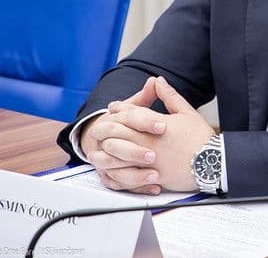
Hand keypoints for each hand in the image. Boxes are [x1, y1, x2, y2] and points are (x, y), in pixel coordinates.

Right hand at [81, 77, 167, 193]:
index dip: (145, 122)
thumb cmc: (129, 125)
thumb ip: (145, 97)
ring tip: (155, 174)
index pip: (127, 118)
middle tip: (155, 155)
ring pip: (113, 168)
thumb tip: (156, 81)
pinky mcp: (108, 176)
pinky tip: (154, 185)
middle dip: (135, 151)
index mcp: (111, 120)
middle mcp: (104, 141)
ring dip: (134, 173)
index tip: (164, 126)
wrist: (110, 140)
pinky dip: (136, 187)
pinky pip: (118, 184)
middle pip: (115, 146)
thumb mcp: (137, 110)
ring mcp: (104, 160)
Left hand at [95, 76, 214, 192]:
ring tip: (98, 150)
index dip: (120, 109)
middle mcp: (149, 143)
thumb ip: (169, 96)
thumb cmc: (201, 138)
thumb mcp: (187, 112)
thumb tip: (158, 81)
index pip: (131, 113)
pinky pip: (128, 177)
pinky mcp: (152, 178)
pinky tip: (110, 172)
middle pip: (118, 134)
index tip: (113, 108)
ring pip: (118, 157)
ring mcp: (150, 162)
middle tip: (98, 127)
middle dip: (106, 129)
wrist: (213, 163)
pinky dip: (116, 174)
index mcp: (157, 125)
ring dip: (105, 152)